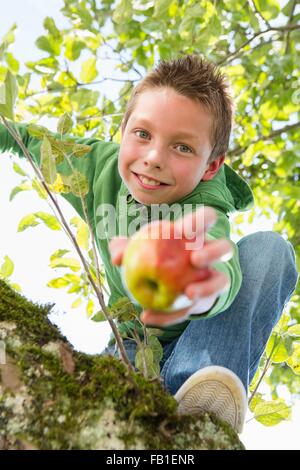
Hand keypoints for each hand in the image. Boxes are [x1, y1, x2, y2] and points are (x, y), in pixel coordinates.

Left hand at [109, 207, 232, 326]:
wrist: (169, 282)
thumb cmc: (154, 257)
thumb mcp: (138, 250)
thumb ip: (125, 250)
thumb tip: (116, 258)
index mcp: (196, 235)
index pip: (206, 219)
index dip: (202, 219)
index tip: (186, 228)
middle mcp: (210, 255)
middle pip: (224, 248)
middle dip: (213, 252)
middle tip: (195, 260)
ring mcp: (212, 278)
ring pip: (221, 281)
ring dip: (207, 287)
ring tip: (189, 294)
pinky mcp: (205, 302)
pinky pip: (194, 310)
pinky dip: (171, 315)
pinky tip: (148, 317)